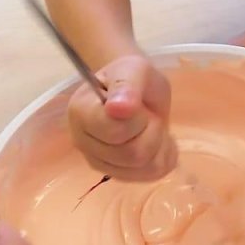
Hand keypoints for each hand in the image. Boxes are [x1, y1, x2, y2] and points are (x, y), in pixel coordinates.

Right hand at [68, 52, 176, 177]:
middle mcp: (82, 142)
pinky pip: (150, 175)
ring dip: (159, 143)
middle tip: (146, 113)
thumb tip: (118, 108)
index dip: (136, 118)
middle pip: (132, 154)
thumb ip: (127, 86)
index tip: (136, 102)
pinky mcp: (116, 174)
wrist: (139, 91)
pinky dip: (163, 157)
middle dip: (151, 130)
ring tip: (150, 125)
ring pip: (143, 167)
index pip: (115, 131)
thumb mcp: (134, 69)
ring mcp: (98, 162)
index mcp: (81, 112)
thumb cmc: (133, 77)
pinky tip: (158, 141)